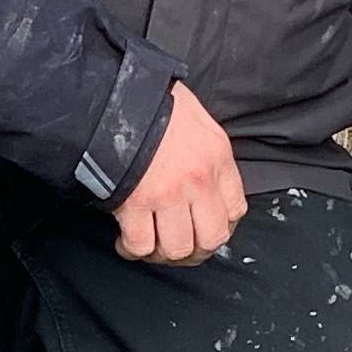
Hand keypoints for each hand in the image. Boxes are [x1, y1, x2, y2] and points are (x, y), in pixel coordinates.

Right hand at [116, 83, 246, 264]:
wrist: (116, 97)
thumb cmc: (155, 103)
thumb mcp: (198, 120)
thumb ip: (208, 153)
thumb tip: (206, 182)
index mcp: (217, 157)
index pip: (235, 210)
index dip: (221, 227)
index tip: (205, 228)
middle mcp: (198, 180)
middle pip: (211, 239)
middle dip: (196, 252)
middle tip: (180, 247)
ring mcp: (167, 194)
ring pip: (177, 248)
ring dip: (164, 254)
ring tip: (153, 245)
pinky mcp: (133, 203)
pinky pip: (140, 245)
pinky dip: (133, 250)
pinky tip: (127, 242)